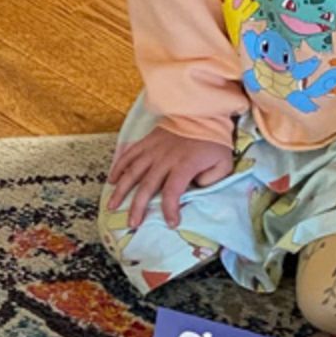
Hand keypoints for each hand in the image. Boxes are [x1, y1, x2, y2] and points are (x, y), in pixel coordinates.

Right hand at [104, 125, 235, 230]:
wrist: (203, 112)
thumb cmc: (214, 141)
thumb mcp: (223, 163)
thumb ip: (212, 179)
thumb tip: (196, 188)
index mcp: (184, 165)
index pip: (173, 192)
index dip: (170, 209)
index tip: (171, 223)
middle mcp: (165, 159)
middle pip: (147, 186)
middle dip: (137, 207)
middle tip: (132, 224)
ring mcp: (153, 150)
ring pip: (132, 172)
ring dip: (121, 190)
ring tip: (112, 206)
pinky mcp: (147, 141)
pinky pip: (128, 154)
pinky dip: (118, 167)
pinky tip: (111, 180)